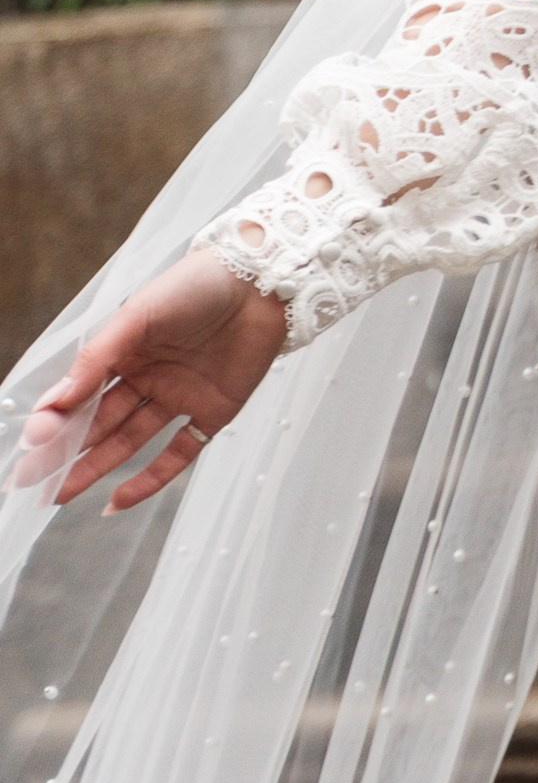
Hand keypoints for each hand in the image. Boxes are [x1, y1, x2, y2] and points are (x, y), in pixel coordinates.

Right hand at [16, 247, 289, 511]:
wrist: (263, 281)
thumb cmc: (196, 285)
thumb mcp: (138, 315)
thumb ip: (97, 358)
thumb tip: (55, 401)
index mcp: (125, 350)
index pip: (82, 392)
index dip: (56, 419)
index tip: (31, 445)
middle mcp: (148, 376)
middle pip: (100, 421)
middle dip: (65, 452)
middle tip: (29, 483)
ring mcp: (179, 395)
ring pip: (129, 440)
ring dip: (95, 468)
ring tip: (60, 495)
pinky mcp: (213, 411)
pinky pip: (179, 453)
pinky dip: (150, 479)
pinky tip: (115, 501)